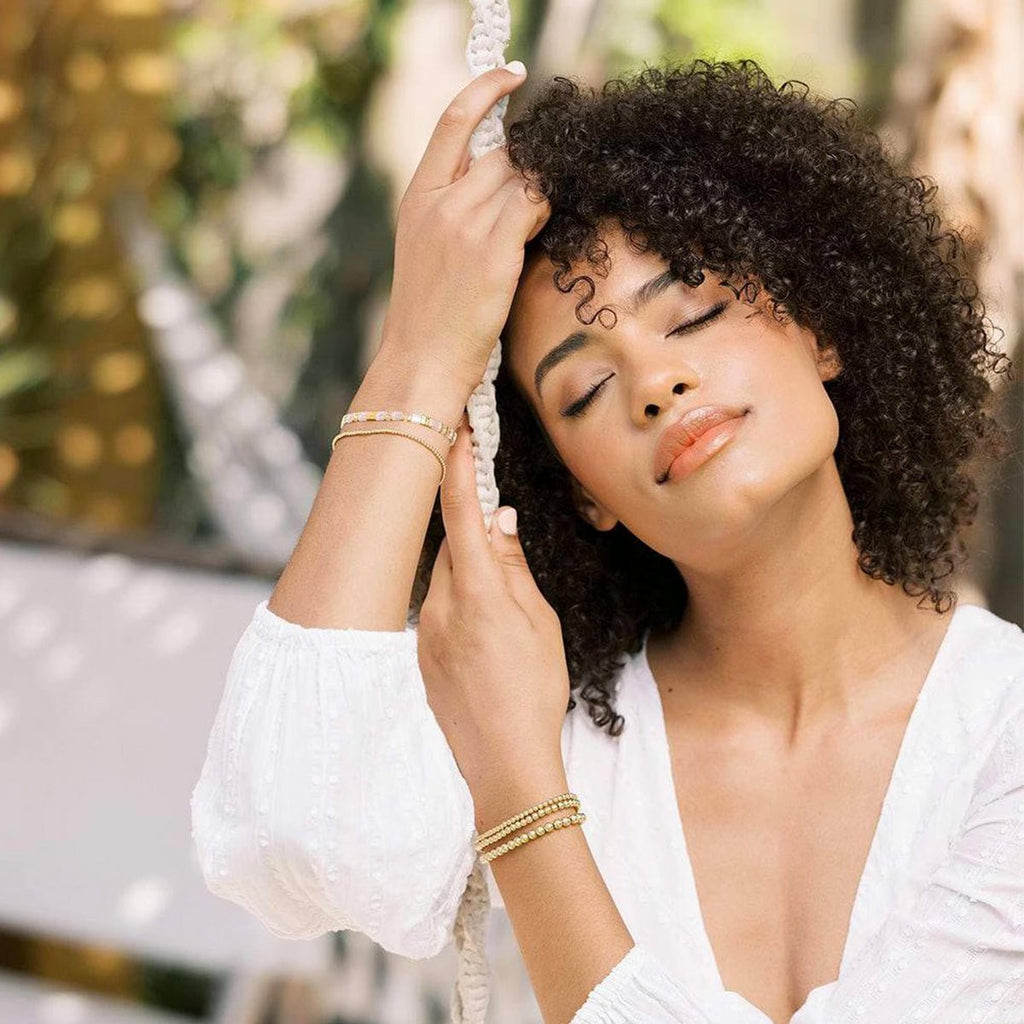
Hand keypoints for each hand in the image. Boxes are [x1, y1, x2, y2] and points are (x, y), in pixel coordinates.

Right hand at [381, 64, 550, 389]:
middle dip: (527, 166)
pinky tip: (546, 225)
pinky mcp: (492, 250)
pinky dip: (546, 207)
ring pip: (520, 177)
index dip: (486, 89)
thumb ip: (453, 207)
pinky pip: (534, 204)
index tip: (512, 75)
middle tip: (540, 191)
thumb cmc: (429, 314)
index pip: (452, 122)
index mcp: (416, 197)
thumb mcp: (426, 248)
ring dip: (539, 191)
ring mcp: (465, 224)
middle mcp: (438, 201)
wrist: (421, 361)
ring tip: (538, 221)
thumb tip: (503, 180)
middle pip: (499, 154)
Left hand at [416, 412, 569, 813]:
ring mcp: (423, 630)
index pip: (462, 511)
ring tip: (503, 610)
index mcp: (478, 592)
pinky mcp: (418, 652)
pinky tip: (484, 636)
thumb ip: (514, 566)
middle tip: (498, 527)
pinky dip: (459, 601)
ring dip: (468, 571)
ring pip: (444, 576)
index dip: (459, 466)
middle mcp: (440, 604)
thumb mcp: (540, 623)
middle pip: (450, 542)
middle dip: (471, 527)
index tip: (456, 428)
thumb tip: (500, 519)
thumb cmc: (534, 691)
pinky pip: (436, 607)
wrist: (503, 763)